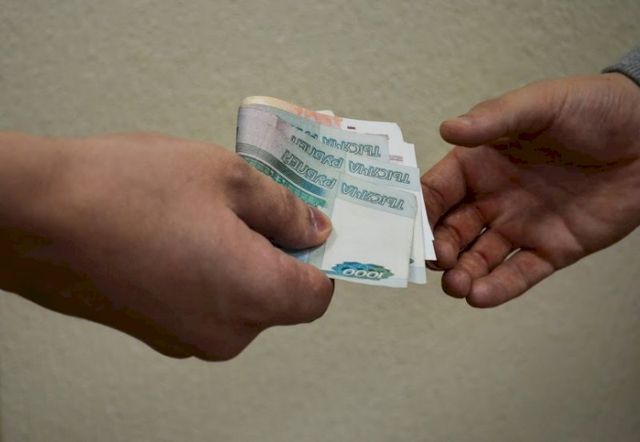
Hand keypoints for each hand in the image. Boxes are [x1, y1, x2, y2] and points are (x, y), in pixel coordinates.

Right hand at [0, 133, 332, 359]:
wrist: (55, 206)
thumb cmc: (140, 185)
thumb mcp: (232, 178)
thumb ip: (287, 211)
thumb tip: (316, 231)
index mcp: (255, 295)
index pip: (319, 295)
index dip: (322, 259)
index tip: (310, 226)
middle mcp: (229, 331)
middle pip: (284, 301)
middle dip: (283, 257)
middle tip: (262, 209)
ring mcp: (194, 337)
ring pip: (249, 304)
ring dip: (250, 265)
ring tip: (220, 218)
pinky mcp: (166, 332)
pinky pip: (217, 308)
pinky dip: (220, 278)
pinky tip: (193, 238)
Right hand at [421, 74, 639, 306]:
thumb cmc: (594, 109)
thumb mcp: (540, 105)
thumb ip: (493, 120)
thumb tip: (446, 129)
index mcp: (479, 163)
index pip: (436, 191)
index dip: (418, 211)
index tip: (406, 230)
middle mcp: (492, 198)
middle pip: (450, 230)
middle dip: (438, 248)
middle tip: (436, 260)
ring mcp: (520, 225)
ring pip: (479, 258)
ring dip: (462, 274)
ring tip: (457, 285)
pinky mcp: (551, 249)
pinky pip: (518, 273)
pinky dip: (498, 288)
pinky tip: (479, 297)